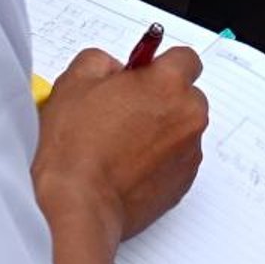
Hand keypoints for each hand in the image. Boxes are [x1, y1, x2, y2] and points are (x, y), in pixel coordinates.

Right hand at [33, 46, 208, 244]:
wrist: (80, 205)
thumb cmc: (76, 148)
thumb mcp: (75, 82)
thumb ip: (101, 61)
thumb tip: (113, 67)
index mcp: (168, 84)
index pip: (185, 58)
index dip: (160, 64)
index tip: (142, 73)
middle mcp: (188, 116)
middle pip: (187, 95)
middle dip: (162, 97)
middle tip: (125, 108)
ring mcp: (189, 153)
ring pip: (182, 128)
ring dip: (161, 129)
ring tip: (121, 142)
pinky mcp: (184, 183)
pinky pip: (177, 159)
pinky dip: (159, 158)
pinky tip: (127, 164)